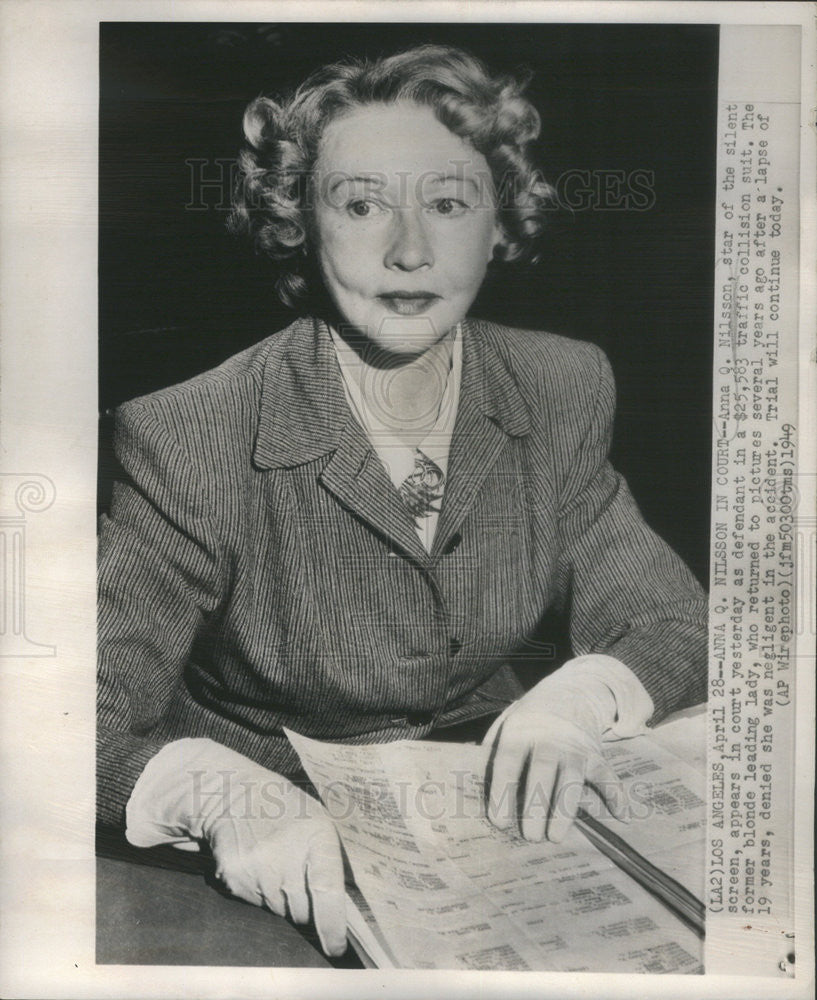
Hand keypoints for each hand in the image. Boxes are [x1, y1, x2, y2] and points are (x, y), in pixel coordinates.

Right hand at [203, 774, 346, 955]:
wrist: (233, 794)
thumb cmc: (285, 808)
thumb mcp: (319, 820)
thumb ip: (333, 858)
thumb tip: (350, 905)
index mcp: (316, 835)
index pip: (327, 890)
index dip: (332, 925)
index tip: (336, 947)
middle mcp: (286, 854)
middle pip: (302, 911)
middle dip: (306, 907)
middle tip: (299, 877)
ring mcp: (257, 867)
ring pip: (279, 910)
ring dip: (282, 898)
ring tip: (277, 863)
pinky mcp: (234, 877)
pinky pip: (255, 903)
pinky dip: (260, 893)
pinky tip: (259, 865)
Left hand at [482, 659, 627, 841]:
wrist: (568, 692)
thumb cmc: (530, 719)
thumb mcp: (505, 724)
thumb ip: (490, 749)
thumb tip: (469, 779)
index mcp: (520, 732)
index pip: (508, 763)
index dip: (502, 792)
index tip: (499, 821)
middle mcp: (548, 739)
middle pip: (542, 773)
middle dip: (537, 806)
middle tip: (530, 836)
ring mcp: (574, 747)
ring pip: (571, 780)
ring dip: (565, 810)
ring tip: (556, 837)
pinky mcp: (594, 753)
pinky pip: (607, 775)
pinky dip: (616, 794)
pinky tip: (620, 816)